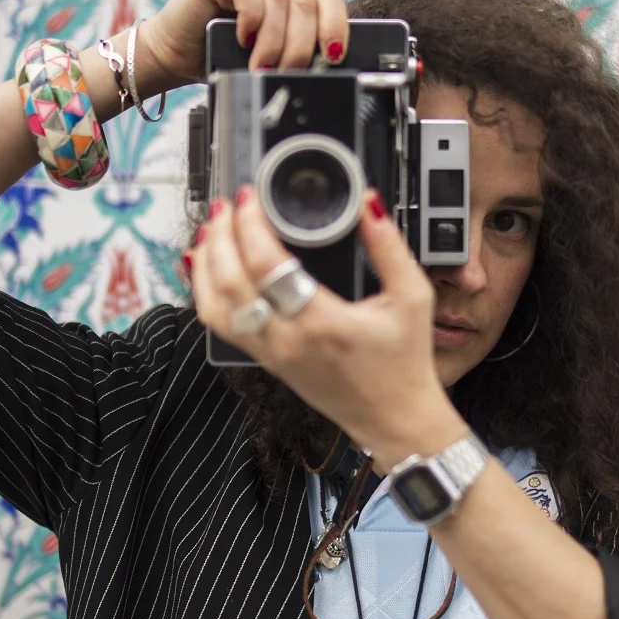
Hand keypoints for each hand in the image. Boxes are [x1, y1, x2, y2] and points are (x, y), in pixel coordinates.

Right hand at [139, 0, 349, 82]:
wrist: (176, 56)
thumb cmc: (224, 57)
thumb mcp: (272, 58)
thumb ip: (298, 53)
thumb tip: (327, 68)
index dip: (335, 24)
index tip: (334, 56)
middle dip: (302, 44)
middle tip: (289, 72)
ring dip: (275, 40)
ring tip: (262, 66)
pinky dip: (251, 17)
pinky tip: (244, 38)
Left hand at [187, 188, 469, 472]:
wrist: (395, 420)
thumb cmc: (405, 364)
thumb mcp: (412, 297)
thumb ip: (389, 247)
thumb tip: (368, 203)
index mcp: (322, 322)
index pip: (267, 265)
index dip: (250, 224)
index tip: (249, 198)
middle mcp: (287, 341)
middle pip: (230, 281)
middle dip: (221, 236)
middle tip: (225, 206)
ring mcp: (271, 354)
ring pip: (215, 307)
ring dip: (206, 265)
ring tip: (210, 232)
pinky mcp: (266, 362)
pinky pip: (221, 327)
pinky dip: (206, 294)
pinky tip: (208, 271)